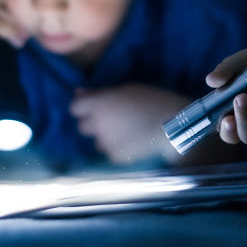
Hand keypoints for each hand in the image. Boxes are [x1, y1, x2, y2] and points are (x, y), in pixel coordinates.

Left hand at [69, 84, 190, 164]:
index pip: (75, 107)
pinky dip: (117, 148)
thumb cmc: (151, 100)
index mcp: (98, 104)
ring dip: (105, 137)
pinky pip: (109, 152)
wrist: (172, 126)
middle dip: (93, 123)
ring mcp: (105, 143)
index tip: (95, 106)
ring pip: (96, 141)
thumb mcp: (125, 89)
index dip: (84, 107)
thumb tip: (78, 92)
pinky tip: (132, 142)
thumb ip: (99, 92)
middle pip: (82, 127)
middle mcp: (97, 124)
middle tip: (112, 119)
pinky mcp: (115, 157)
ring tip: (125, 132)